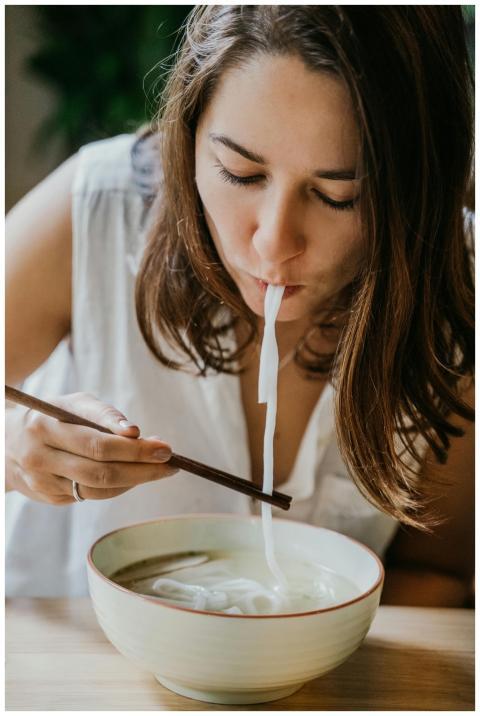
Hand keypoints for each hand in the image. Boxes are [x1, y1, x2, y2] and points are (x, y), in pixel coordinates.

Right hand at [5, 392, 177, 503]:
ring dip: (134, 481)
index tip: (165, 448)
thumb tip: (136, 433)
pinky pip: (90, 496)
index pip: (98, 444)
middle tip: (171, 463)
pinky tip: (133, 476)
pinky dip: (117, 487)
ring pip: (98, 489)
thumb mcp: (73, 403)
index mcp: (46, 427)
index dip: (135, 450)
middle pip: (101, 472)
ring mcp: (42, 482)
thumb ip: (104, 415)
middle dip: (142, 469)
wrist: (6, 442)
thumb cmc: (52, 416)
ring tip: (157, 469)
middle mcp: (40, 457)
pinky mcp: (48, 497)